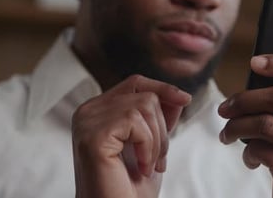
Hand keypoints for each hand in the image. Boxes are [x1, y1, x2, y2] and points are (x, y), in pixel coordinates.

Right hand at [72, 75, 190, 197]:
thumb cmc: (130, 188)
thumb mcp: (152, 145)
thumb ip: (160, 118)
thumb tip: (178, 95)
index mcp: (98, 111)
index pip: (134, 84)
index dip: (162, 88)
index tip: (185, 99)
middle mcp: (87, 112)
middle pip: (144, 94)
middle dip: (162, 128)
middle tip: (158, 160)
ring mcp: (87, 122)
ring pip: (144, 105)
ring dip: (156, 140)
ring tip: (149, 165)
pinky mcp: (92, 135)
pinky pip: (135, 121)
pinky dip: (147, 146)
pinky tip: (142, 168)